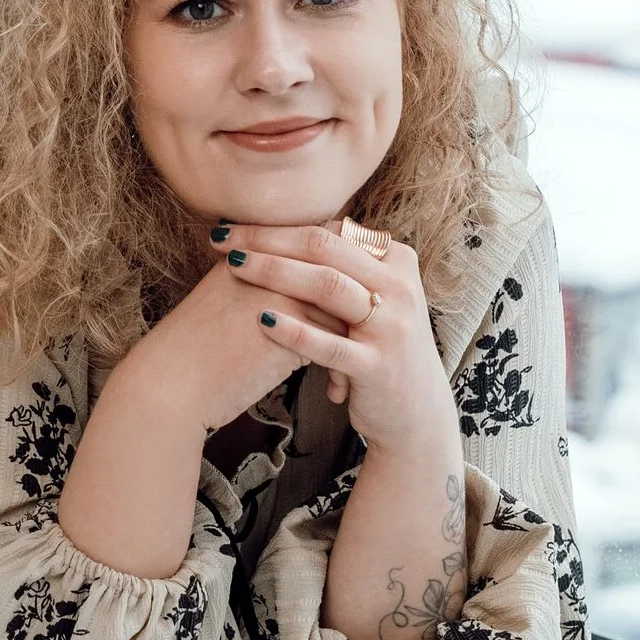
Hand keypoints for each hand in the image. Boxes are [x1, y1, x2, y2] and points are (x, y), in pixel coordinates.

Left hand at [211, 218, 456, 459]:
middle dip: (268, 240)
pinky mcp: (378, 366)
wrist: (416, 413)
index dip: (280, 226)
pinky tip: (262, 321)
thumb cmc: (379, 347)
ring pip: (327, 286)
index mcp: (396, 262)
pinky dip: (294, 330)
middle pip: (324, 249)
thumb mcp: (375, 299)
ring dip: (275, 271)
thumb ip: (343, 266)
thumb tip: (288, 229)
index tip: (237, 226)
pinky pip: (329, 344)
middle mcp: (399, 288)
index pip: (330, 232)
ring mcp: (391, 327)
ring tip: (234, 266)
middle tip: (223, 238)